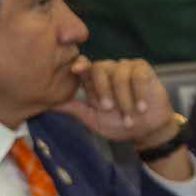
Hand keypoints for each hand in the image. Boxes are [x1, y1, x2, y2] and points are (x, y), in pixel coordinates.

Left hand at [56, 57, 177, 148]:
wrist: (147, 130)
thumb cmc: (119, 125)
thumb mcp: (93, 119)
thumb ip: (75, 109)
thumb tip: (48, 104)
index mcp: (93, 81)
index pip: (83, 66)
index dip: (79, 65)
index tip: (75, 69)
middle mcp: (108, 71)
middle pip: (99, 68)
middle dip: (103, 90)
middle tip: (108, 108)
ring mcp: (125, 68)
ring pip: (119, 74)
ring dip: (124, 99)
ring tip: (130, 117)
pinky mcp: (143, 69)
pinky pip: (137, 76)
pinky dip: (139, 93)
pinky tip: (141, 107)